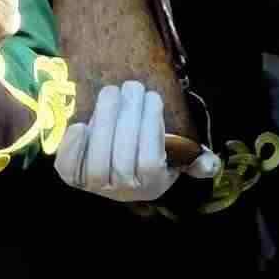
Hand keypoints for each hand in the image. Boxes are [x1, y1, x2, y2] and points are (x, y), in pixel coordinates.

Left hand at [55, 80, 210, 202]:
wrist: (115, 173)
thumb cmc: (148, 155)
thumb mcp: (176, 159)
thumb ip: (194, 160)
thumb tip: (210, 163)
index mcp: (151, 186)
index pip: (150, 162)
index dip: (151, 129)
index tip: (153, 97)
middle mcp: (122, 191)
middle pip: (122, 159)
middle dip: (128, 118)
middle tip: (132, 86)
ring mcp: (95, 187)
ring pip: (97, 160)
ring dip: (103, 122)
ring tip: (111, 92)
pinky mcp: (71, 177)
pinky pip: (68, 167)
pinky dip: (72, 146)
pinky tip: (80, 124)